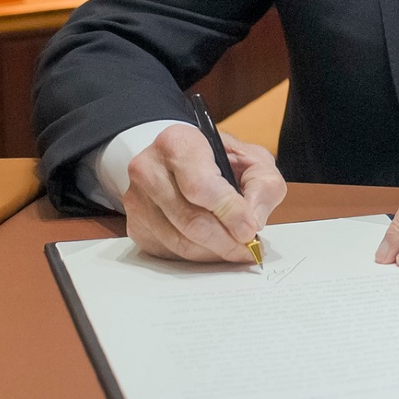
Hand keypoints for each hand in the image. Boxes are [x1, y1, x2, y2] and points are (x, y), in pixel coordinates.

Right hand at [123, 124, 286, 262]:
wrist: (178, 160)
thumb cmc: (217, 159)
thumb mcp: (251, 159)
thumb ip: (263, 185)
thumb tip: (253, 221)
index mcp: (177, 142)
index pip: (200, 186)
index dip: (229, 212)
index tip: (250, 230)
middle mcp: (149, 168)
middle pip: (190, 220)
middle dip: (226, 241)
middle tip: (248, 249)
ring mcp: (137, 199)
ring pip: (180, 242)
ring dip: (214, 253)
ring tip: (236, 249)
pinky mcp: (135, 225)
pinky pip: (170, 252)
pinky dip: (198, 257)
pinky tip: (214, 248)